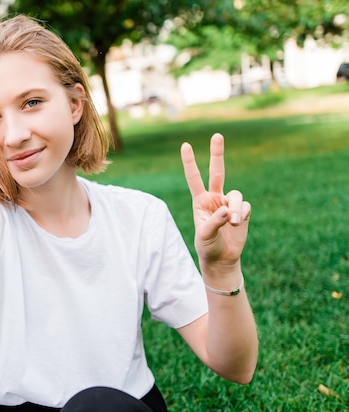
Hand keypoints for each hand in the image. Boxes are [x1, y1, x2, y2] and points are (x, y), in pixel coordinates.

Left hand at [180, 133, 250, 270]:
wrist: (222, 258)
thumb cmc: (207, 246)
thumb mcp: (204, 235)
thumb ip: (214, 222)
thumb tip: (228, 210)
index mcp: (200, 201)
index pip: (194, 178)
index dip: (190, 162)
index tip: (185, 145)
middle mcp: (214, 198)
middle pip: (217, 171)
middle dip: (217, 153)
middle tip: (217, 135)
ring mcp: (229, 203)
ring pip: (236, 194)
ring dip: (236, 208)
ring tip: (233, 223)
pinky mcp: (243, 211)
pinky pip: (245, 205)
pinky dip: (242, 214)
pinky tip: (238, 224)